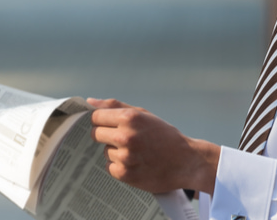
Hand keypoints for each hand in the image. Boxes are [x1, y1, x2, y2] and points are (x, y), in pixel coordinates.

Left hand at [88, 98, 218, 194]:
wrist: (186, 161)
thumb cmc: (164, 135)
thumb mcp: (144, 114)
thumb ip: (115, 106)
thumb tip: (90, 101)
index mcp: (130, 118)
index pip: (96, 117)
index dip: (102, 120)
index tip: (110, 124)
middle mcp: (126, 136)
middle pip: (95, 133)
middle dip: (105, 134)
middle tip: (124, 138)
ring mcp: (125, 157)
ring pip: (104, 151)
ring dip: (115, 151)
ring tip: (136, 152)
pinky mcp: (126, 174)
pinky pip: (110, 166)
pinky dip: (120, 165)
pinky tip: (135, 163)